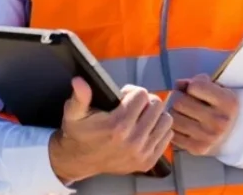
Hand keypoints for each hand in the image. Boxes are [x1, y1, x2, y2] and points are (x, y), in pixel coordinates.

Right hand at [49, 77, 172, 183]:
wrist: (79, 161)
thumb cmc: (80, 132)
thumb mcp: (75, 113)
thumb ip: (80, 96)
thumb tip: (79, 80)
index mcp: (117, 126)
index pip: (142, 94)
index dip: (132, 92)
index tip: (124, 97)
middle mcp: (133, 140)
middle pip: (157, 105)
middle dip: (146, 101)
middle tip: (134, 105)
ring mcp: (142, 153)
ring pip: (166, 120)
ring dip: (155, 115)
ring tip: (142, 116)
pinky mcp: (148, 162)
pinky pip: (168, 136)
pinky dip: (159, 130)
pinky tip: (146, 129)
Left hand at [170, 73, 238, 156]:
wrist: (233, 134)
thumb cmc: (220, 106)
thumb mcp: (217, 88)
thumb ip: (198, 81)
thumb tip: (178, 84)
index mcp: (227, 102)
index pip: (195, 86)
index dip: (192, 85)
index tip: (196, 90)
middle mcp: (219, 121)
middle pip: (180, 102)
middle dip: (179, 98)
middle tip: (184, 101)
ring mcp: (208, 137)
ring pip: (173, 118)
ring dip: (174, 113)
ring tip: (182, 112)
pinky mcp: (197, 149)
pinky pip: (173, 134)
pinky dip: (174, 128)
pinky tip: (182, 125)